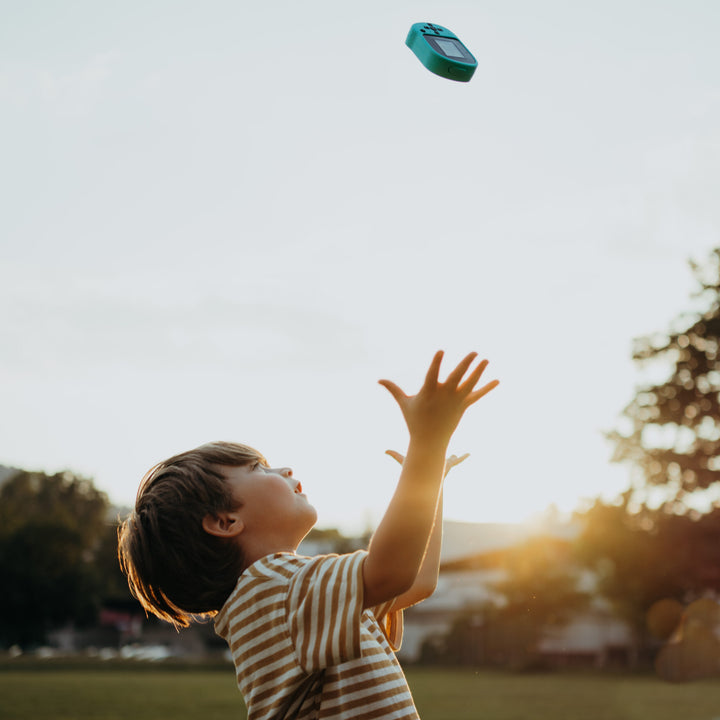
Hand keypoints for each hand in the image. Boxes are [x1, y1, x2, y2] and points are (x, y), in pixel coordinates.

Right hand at [379, 351, 497, 448]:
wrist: (429, 442)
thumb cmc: (414, 420)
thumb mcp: (404, 403)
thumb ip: (393, 389)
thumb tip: (378, 380)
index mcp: (428, 392)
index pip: (433, 374)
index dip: (437, 362)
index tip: (441, 351)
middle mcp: (444, 396)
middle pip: (457, 377)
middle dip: (466, 364)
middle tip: (474, 352)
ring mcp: (455, 401)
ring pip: (470, 384)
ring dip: (479, 372)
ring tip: (486, 360)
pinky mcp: (463, 407)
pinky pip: (477, 396)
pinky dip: (487, 388)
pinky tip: (498, 381)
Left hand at [386, 449, 469, 477]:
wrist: (424, 481)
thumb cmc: (413, 471)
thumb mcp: (403, 460)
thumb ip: (394, 455)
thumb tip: (384, 450)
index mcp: (427, 460)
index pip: (430, 453)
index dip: (431, 448)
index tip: (433, 444)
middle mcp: (436, 462)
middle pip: (442, 457)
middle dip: (445, 455)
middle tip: (451, 454)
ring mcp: (443, 463)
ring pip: (452, 459)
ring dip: (457, 457)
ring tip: (464, 454)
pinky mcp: (449, 465)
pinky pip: (458, 461)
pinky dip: (464, 457)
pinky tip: (470, 454)